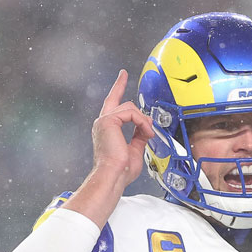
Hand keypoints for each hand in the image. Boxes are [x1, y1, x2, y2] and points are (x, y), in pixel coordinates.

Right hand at [91, 70, 154, 187]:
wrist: (113, 175)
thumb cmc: (121, 170)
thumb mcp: (135, 149)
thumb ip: (139, 135)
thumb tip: (146, 128)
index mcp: (107, 129)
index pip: (113, 104)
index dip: (118, 88)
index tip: (122, 76)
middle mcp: (102, 122)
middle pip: (119, 100)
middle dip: (129, 98)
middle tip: (134, 97)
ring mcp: (104, 121)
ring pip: (130, 108)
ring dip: (143, 121)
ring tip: (148, 134)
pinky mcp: (108, 121)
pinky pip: (132, 114)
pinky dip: (142, 123)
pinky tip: (146, 133)